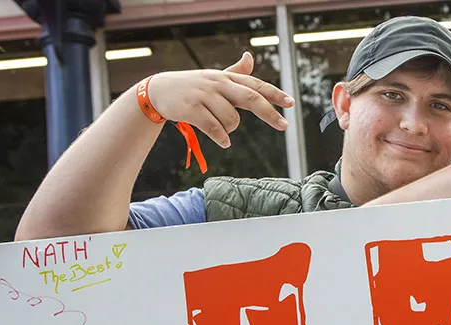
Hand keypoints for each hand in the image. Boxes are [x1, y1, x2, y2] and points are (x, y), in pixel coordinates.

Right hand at [145, 52, 293, 147]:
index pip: (256, 85)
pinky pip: (215, 129)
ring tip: (222, 130)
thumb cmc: (193, 86)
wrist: (159, 91)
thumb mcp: (215, 78)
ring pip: (232, 120)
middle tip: (284, 126)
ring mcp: (205, 95)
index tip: (291, 103)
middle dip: (270, 113)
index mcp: (227, 78)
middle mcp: (218, 84)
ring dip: (231, 130)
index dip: (275, 94)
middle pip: (251, 98)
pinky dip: (222, 138)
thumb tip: (250, 56)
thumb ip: (235, 72)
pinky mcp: (192, 109)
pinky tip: (223, 141)